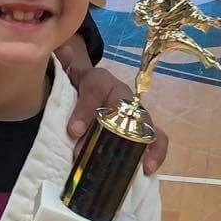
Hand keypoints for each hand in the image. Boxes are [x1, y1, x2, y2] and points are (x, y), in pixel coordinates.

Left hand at [61, 51, 170, 174]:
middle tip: (85, 154)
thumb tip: (64, 51)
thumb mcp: (66, 77)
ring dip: (140, 144)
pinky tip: (148, 168)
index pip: (95, 89)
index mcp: (100, 80)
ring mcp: (135, 112)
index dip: (85, 109)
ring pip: (144, 124)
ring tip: (137, 165)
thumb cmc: (77, 88)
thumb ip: (63, 66)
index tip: (73, 131)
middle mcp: (122, 94)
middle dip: (105, 135)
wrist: (90, 91)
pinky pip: (157, 138)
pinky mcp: (143, 129)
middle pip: (121, 111)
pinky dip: (156, 152)